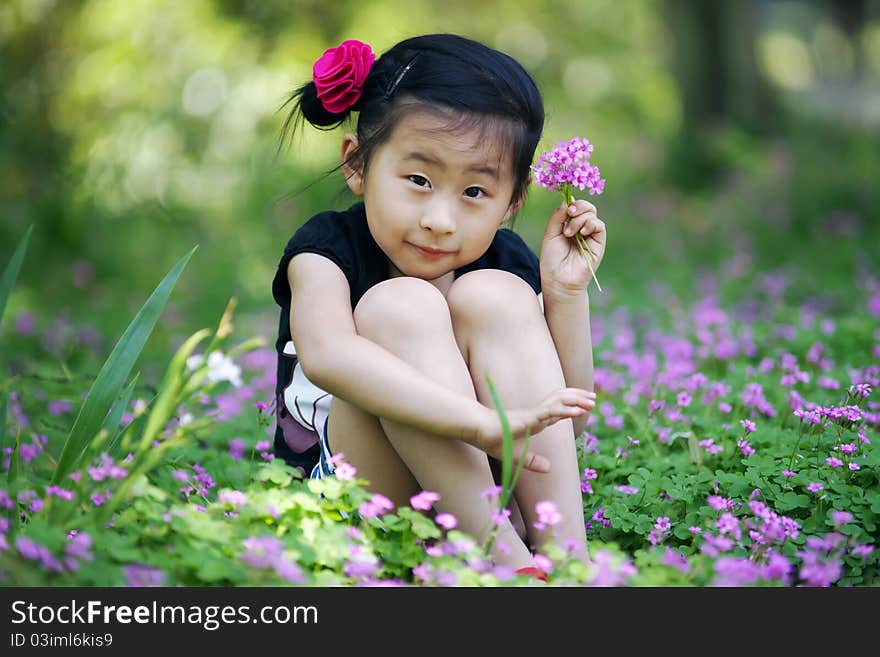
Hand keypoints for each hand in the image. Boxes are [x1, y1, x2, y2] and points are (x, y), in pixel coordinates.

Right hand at [472, 387, 595, 472]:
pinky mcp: (528, 417)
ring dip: (576, 402)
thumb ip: (533, 462)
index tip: (587, 404)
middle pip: (561, 401)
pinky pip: (550, 412)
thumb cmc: (494, 440)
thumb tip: (549, 469)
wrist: (477, 432)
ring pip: (559, 403)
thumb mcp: (518, 457)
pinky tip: (577, 411)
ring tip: (592, 402)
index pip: (558, 409)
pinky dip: (565, 410)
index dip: (573, 406)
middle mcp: (536, 414)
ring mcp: (533, 414)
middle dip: (579, 397)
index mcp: (535, 420)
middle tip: (594, 398)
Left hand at [540, 199, 606, 295]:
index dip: (571, 202)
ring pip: (592, 214)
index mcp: (569, 225)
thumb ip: (558, 217)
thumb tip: (567, 200)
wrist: (558, 280)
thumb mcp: (550, 234)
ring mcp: (590, 235)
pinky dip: (590, 224)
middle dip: (578, 206)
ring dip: (579, 219)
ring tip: (569, 233)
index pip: (575, 206)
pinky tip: (582, 232)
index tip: (565, 207)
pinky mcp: (598, 243)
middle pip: (586, 207)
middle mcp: (581, 229)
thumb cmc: (552, 260)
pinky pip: (599, 226)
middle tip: (569, 213)